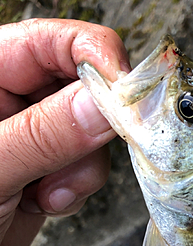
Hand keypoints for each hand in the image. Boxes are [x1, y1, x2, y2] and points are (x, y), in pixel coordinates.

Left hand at [0, 18, 129, 245]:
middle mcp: (13, 100)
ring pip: (92, 133)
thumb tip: (102, 107)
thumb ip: (43, 136)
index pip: (51, 42)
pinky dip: (76, 188)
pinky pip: (88, 165)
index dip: (95, 58)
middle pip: (82, 88)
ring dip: (80, 169)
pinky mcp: (50, 166)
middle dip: (91, 129)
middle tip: (84, 155)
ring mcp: (35, 135)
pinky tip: (45, 203)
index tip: (126, 94)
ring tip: (47, 194)